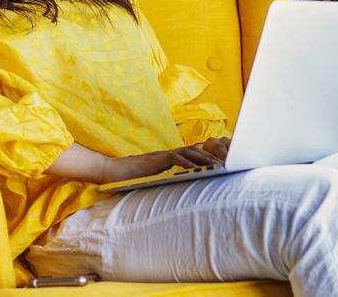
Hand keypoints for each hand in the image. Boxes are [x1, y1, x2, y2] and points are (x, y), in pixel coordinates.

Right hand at [99, 138, 230, 182]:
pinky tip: (195, 168)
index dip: (208, 155)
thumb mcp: (153, 179)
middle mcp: (167, 154)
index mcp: (169, 158)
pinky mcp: (155, 160)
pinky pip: (174, 158)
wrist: (110, 171)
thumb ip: (166, 179)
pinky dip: (186, 163)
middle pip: (195, 149)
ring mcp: (161, 156)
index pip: (192, 153)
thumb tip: (180, 188)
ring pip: (187, 151)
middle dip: (212, 154)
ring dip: (203, 157)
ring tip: (217, 164)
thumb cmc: (130, 178)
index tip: (222, 161)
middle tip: (227, 161)